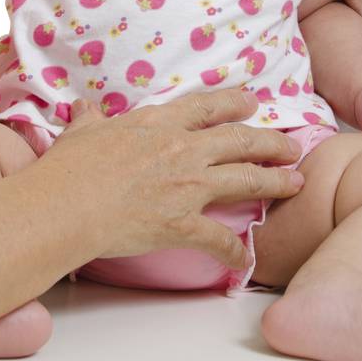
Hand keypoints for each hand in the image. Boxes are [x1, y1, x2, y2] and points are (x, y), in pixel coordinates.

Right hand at [34, 89, 304, 269]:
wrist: (64, 206)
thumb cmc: (68, 168)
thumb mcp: (80, 132)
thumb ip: (89, 119)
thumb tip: (85, 108)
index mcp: (157, 124)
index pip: (206, 107)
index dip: (234, 103)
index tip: (253, 102)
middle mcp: (181, 149)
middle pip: (240, 140)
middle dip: (272, 142)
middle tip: (293, 147)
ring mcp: (186, 186)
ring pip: (246, 179)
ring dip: (276, 181)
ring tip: (297, 182)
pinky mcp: (183, 224)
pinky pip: (219, 239)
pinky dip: (235, 250)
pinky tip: (246, 258)